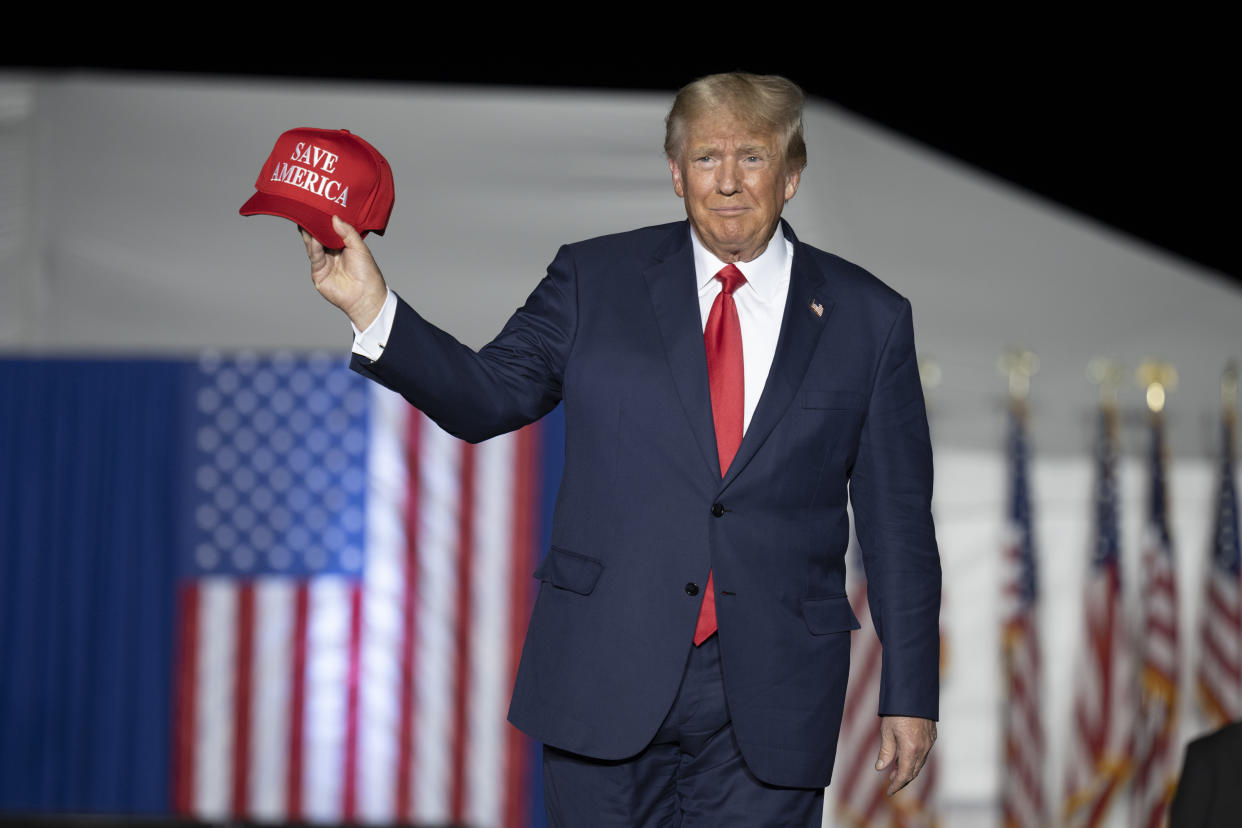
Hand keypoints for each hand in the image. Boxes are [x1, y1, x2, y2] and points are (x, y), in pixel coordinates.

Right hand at [301, 215, 388, 329]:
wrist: (365, 296)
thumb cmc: (367, 273)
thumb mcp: (359, 247)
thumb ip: (347, 232)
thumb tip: (334, 217)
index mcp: (342, 246)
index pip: (330, 230)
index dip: (324, 220)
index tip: (319, 207)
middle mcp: (331, 253)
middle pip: (318, 236)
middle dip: (313, 224)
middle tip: (307, 210)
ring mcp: (323, 263)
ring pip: (313, 244)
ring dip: (310, 232)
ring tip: (307, 220)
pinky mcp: (318, 272)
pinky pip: (314, 256)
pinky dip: (313, 245)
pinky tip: (312, 236)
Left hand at [875, 715, 935, 795]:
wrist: (914, 693)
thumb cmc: (898, 711)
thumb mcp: (887, 731)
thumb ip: (885, 752)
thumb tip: (880, 768)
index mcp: (911, 749)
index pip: (904, 775)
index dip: (896, 785)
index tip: (889, 792)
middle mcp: (923, 749)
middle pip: (913, 772)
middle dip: (902, 780)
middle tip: (891, 783)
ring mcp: (929, 743)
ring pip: (920, 764)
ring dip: (908, 770)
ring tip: (895, 771)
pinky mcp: (932, 736)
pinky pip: (924, 754)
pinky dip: (915, 760)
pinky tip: (906, 757)